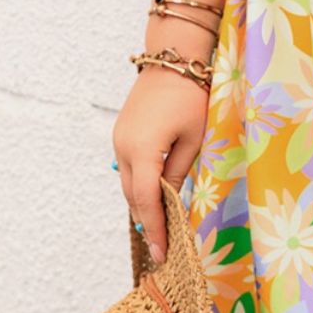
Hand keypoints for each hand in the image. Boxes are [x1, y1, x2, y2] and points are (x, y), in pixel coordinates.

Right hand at [111, 66, 208, 264]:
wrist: (172, 59)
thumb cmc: (191, 96)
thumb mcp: (193, 138)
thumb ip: (179, 172)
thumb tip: (171, 201)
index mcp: (143, 152)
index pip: (147, 201)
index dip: (156, 229)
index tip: (163, 253)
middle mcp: (123, 149)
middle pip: (134, 196)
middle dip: (148, 221)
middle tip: (163, 247)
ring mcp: (118, 140)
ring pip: (129, 182)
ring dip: (142, 203)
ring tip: (159, 226)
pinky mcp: (121, 132)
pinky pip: (128, 167)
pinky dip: (139, 183)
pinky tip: (153, 194)